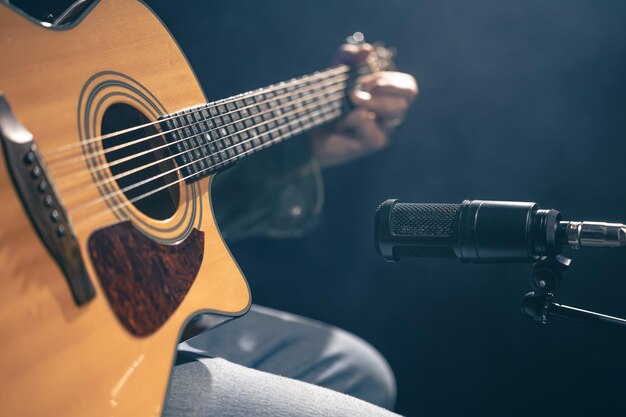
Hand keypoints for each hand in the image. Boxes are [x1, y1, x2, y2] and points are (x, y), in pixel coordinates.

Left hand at [311, 43, 417, 167]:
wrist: (308, 125)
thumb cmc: (326, 99)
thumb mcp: (336, 70)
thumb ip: (350, 54)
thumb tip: (367, 50)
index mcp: (388, 97)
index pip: (409, 87)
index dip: (392, 80)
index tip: (367, 80)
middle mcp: (390, 114)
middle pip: (408, 97)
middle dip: (384, 86)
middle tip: (359, 89)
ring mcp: (384, 129)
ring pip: (396, 110)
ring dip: (369, 100)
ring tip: (349, 102)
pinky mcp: (373, 142)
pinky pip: (369, 121)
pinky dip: (351, 118)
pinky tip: (340, 125)